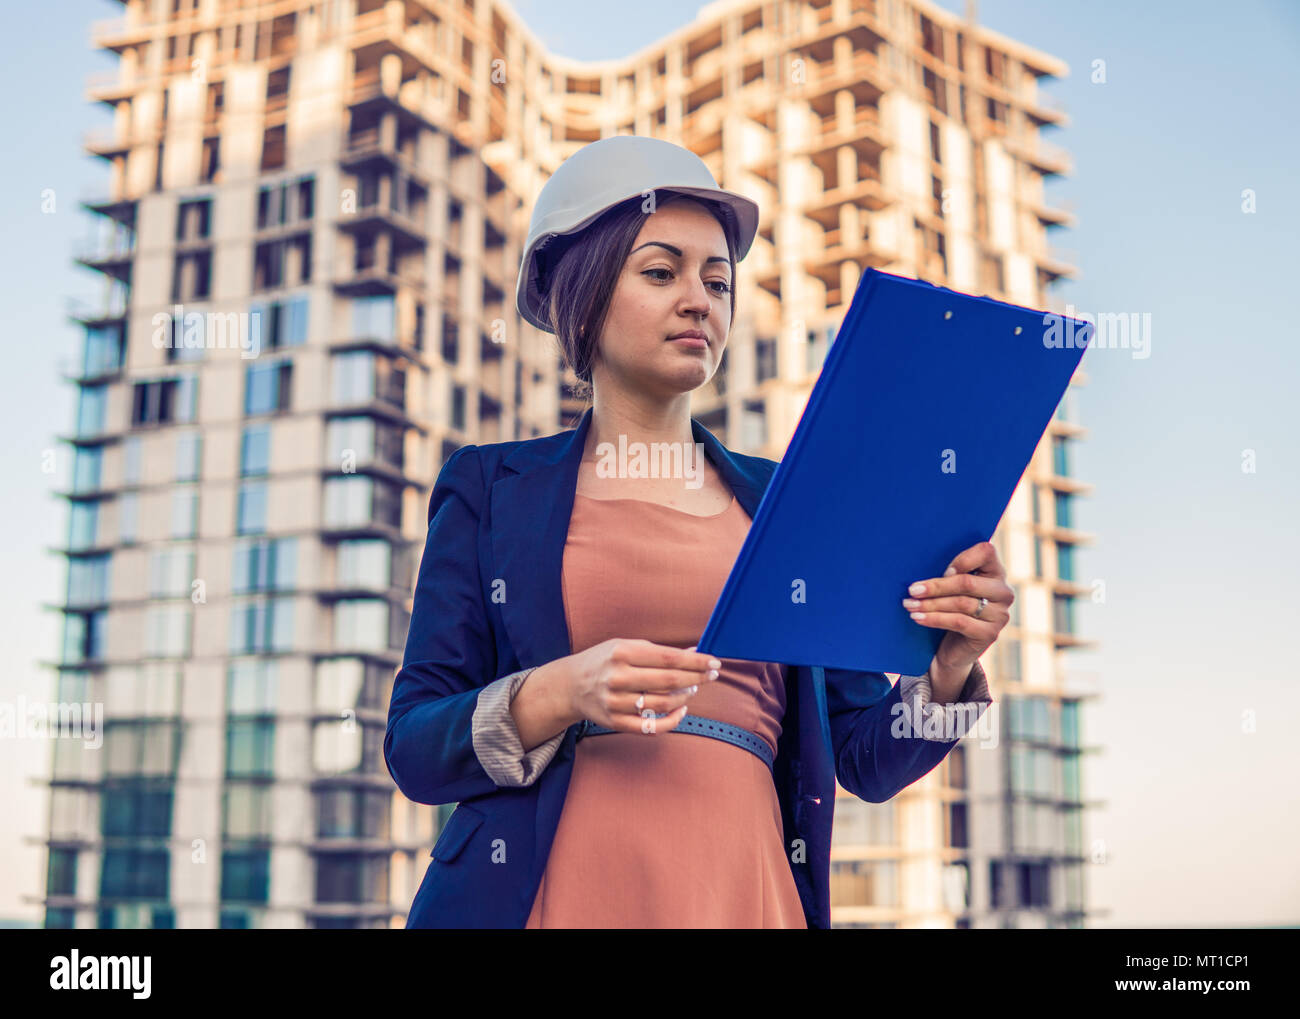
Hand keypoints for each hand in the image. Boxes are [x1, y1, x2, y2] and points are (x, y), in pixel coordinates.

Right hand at [564, 638, 720, 734]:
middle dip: (696, 678)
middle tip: (712, 676)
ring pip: (663, 704)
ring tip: (693, 689)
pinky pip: (651, 726)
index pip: (668, 658)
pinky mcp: (615, 722)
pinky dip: (672, 720)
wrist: (570, 685)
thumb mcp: (625, 646)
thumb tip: (693, 652)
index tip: (714, 662)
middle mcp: (617, 677)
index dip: (695, 662)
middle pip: (669, 681)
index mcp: (621, 653)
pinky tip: (681, 710)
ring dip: (685, 697)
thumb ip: (658, 650)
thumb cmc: (602, 661)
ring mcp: (615, 702)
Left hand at [901, 540, 1013, 679]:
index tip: (943, 570)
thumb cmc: (950, 609)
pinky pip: (959, 622)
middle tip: (912, 590)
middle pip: (967, 583)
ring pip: (961, 603)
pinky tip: (918, 618)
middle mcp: (1002, 592)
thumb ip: (947, 575)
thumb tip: (922, 576)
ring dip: (930, 604)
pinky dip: (935, 619)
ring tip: (910, 605)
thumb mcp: (951, 588)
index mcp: (995, 571)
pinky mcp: (990, 633)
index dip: (964, 559)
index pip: (986, 552)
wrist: (955, 648)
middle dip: (936, 586)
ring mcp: (999, 614)